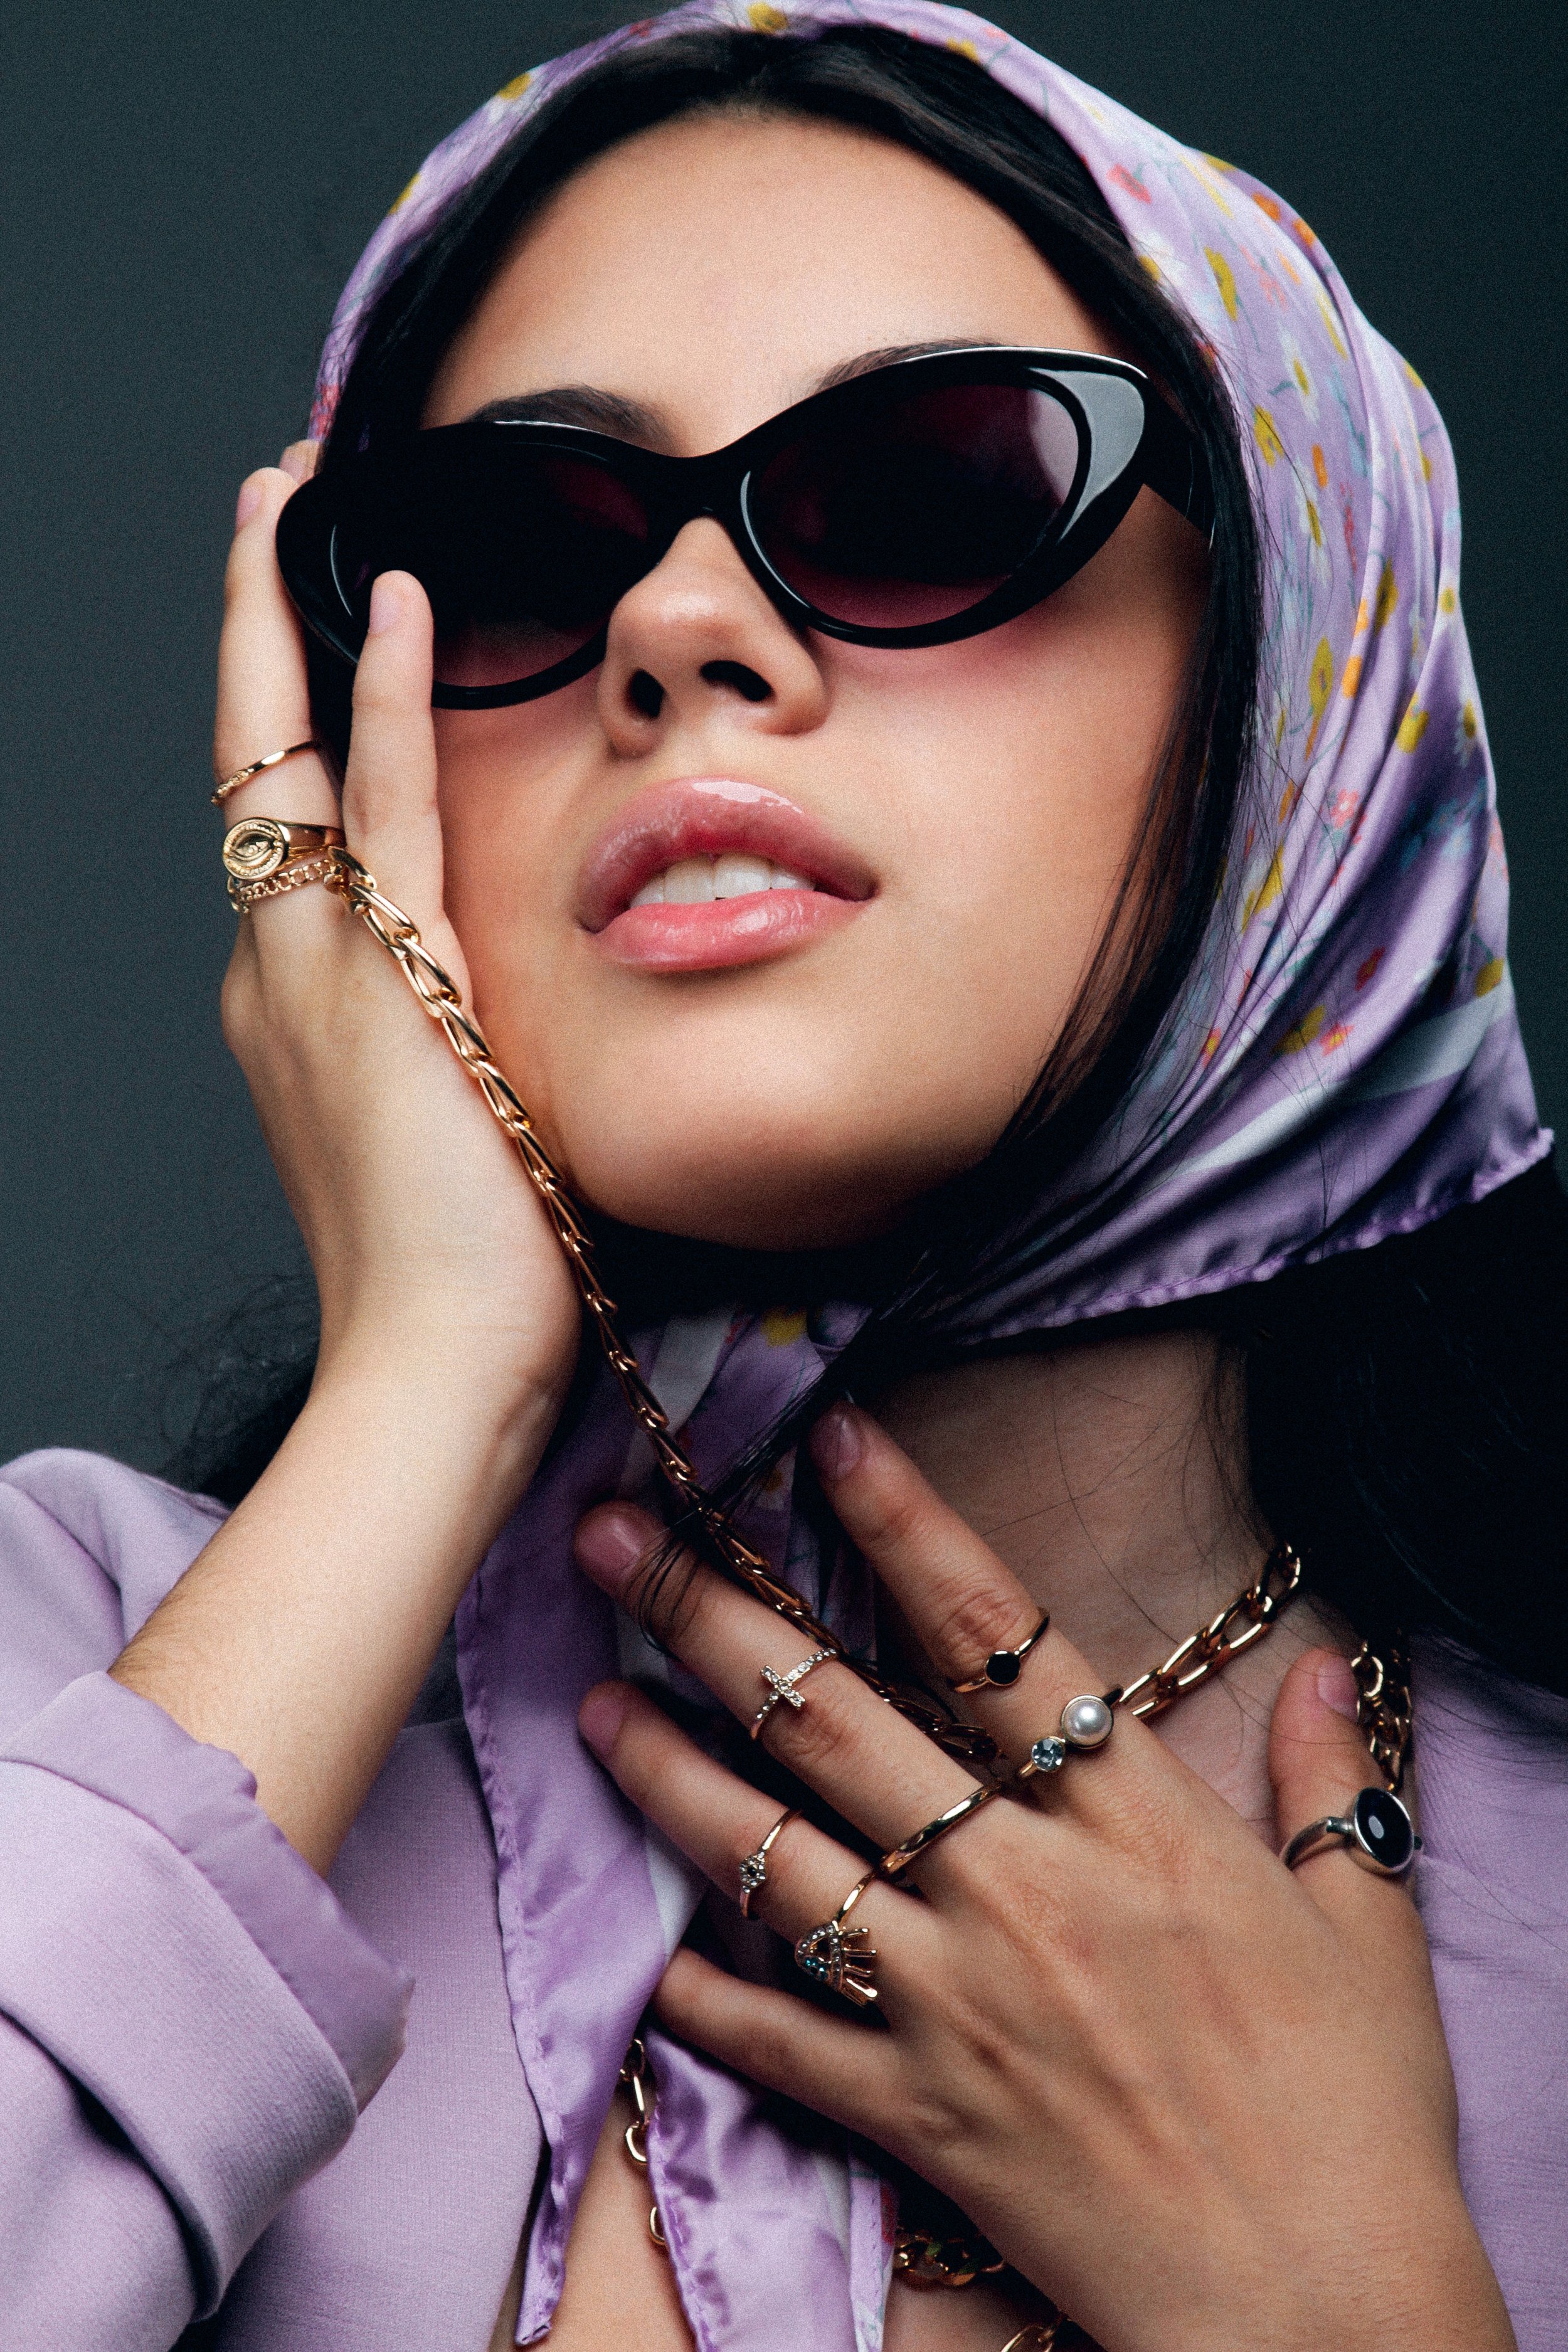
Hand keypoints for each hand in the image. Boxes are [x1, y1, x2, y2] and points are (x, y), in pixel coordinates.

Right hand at [216, 453, 578, 1414]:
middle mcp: (280, 968)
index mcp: (298, 1006)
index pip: (281, 820)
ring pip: (280, 752)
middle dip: (249, 622)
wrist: (433, 1369)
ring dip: (286, 613)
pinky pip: (381, 805)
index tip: (303, 614)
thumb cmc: (465, 1275)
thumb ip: (459, 1044)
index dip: (280, 707)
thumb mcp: (453, 1129)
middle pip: (247, 757)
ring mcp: (316, 968)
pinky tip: (400, 598)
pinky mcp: (389, 977)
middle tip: (263, 505)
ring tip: (290, 494)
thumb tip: (511, 1015)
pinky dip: (383, 696)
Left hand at [572, 1407, 1513, 2351]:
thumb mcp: (1364, 1931)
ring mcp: (957, 2003)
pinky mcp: (921, 2116)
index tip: (829, 1440)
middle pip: (840, 1720)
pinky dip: (709, 1999)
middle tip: (615, 1536)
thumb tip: (1317, 1668)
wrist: (1321, 2308)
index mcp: (1134, 1823)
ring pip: (781, 1861)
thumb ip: (1330, 1787)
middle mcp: (1023, 1890)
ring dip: (671, 1779)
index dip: (908, 1525)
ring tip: (590, 1704)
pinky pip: (786, 2045)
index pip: (1000, 1636)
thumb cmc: (1354, 2115)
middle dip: (714, 1614)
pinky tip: (647, 1955)